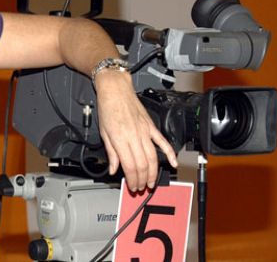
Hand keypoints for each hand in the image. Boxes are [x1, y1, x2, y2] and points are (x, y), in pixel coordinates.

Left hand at [93, 70, 177, 190]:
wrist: (116, 89)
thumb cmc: (108, 108)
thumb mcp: (103, 132)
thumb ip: (111, 153)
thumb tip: (113, 169)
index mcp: (120, 139)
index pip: (129, 166)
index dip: (132, 179)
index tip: (132, 186)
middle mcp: (134, 136)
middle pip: (142, 164)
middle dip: (143, 179)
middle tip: (142, 187)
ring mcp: (145, 131)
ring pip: (153, 157)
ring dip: (154, 172)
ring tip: (152, 182)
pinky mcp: (151, 126)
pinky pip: (162, 142)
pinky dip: (170, 153)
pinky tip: (173, 162)